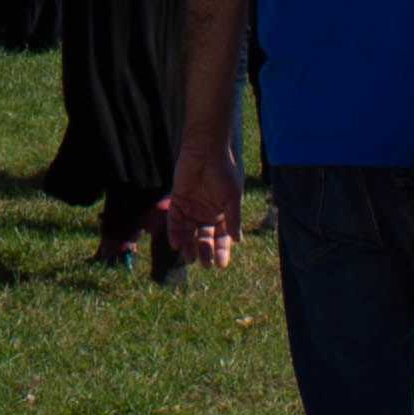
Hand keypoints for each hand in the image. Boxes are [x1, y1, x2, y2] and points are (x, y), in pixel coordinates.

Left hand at [162, 136, 243, 268]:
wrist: (207, 149)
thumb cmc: (225, 171)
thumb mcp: (232, 197)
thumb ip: (233, 218)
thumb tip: (238, 240)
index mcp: (223, 214)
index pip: (222, 238)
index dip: (222, 251)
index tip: (221, 265)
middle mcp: (207, 213)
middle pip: (204, 238)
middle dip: (205, 251)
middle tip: (205, 264)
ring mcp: (192, 208)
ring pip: (189, 232)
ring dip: (188, 245)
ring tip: (188, 258)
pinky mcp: (177, 200)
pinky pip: (175, 221)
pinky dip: (175, 233)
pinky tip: (175, 244)